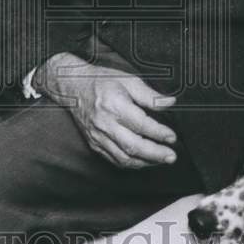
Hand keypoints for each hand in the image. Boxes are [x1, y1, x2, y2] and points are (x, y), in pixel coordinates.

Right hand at [36, 53, 177, 168]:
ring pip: (124, 157)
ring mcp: (98, 136)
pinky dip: (131, 163)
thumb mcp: (127, 80)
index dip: (159, 133)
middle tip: (171, 156)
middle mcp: (105, 123)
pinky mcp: (94, 143)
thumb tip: (170, 103)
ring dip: (145, 162)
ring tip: (161, 160)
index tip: (172, 137)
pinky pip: (114, 159)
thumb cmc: (100, 81)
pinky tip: (143, 160)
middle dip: (155, 154)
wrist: (72, 87)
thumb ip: (149, 94)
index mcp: (114, 105)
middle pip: (133, 146)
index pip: (141, 125)